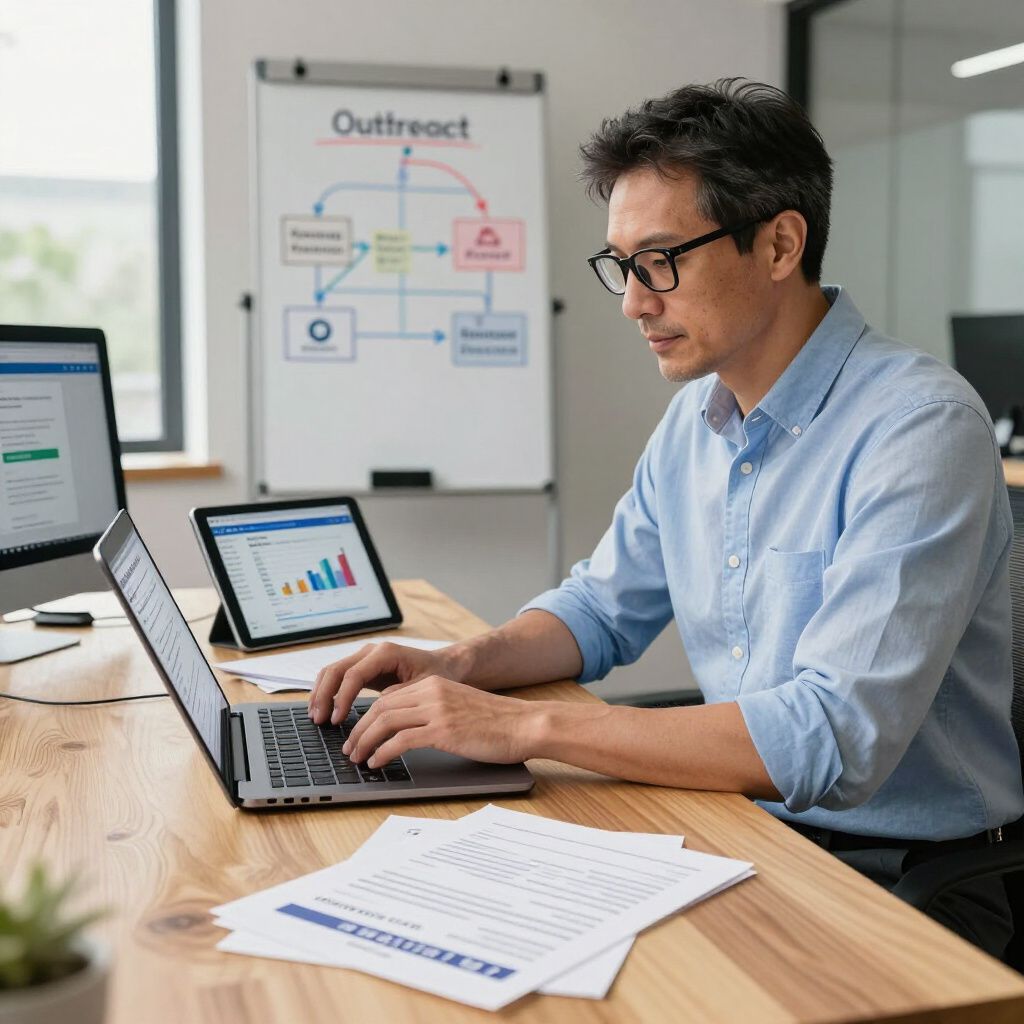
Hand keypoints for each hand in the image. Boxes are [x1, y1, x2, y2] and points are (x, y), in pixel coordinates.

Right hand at [307, 642, 461, 724]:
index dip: (342, 697)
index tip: (337, 719)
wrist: (445, 665)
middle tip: (319, 720)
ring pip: (333, 672)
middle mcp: (372, 651)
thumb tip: (378, 707)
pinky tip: (324, 709)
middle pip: (337, 670)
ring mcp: (366, 658)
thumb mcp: (425, 687)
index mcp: (386, 653)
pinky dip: (328, 692)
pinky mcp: (364, 668)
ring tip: (316, 717)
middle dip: (325, 695)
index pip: (354, 674)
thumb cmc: (438, 675)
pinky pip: (339, 677)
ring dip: (322, 693)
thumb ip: (401, 694)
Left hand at [342, 676, 539, 766]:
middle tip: (350, 748)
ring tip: (357, 758)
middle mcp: (432, 692)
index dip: (368, 716)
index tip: (359, 733)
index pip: (389, 697)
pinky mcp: (443, 730)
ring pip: (385, 722)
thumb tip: (408, 731)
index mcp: (435, 684)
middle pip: (381, 708)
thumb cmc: (498, 723)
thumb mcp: (460, 707)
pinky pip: (400, 740)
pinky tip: (377, 762)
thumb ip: (435, 711)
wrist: (526, 724)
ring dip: (365, 741)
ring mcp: (437, 710)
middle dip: (359, 730)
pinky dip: (382, 752)